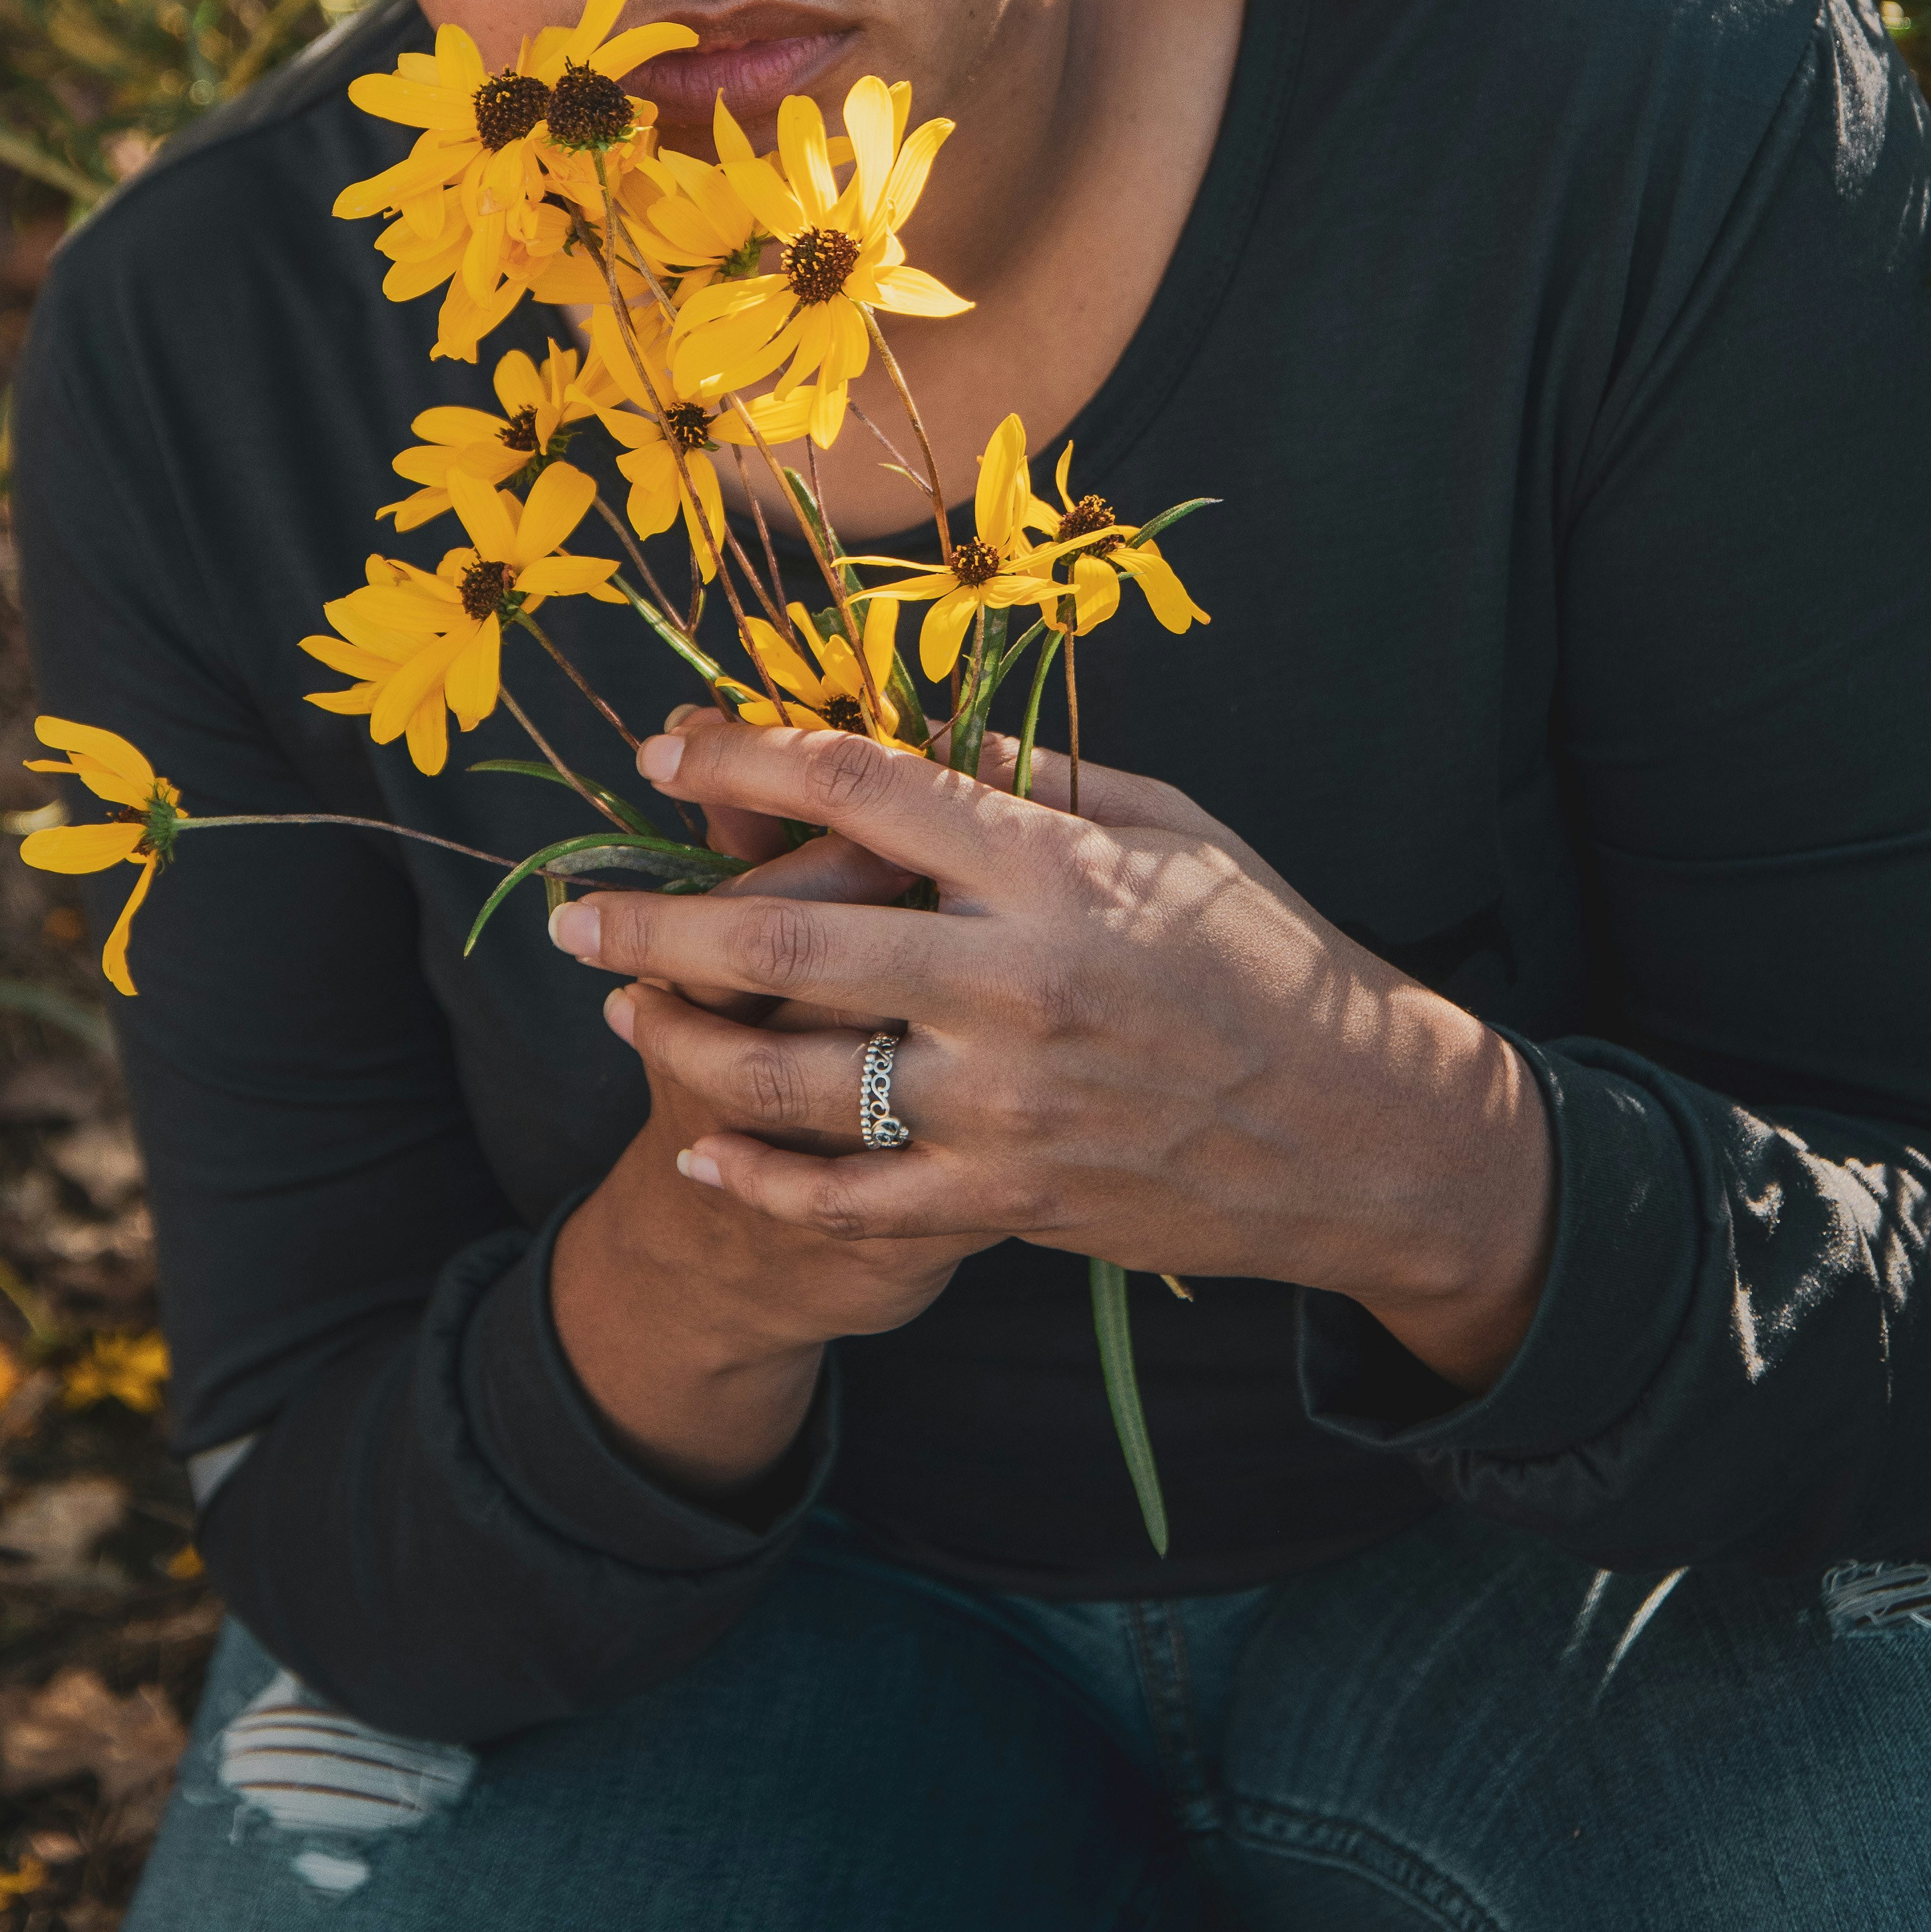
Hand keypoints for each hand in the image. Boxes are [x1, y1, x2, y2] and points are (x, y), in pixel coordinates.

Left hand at [550, 713, 1554, 1394]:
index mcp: (1049, 867)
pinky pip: (848, 1200)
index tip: (664, 748)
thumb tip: (915, 730)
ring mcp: (1004, 1103)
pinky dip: (758, 1178)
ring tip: (622, 1013)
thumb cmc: (1265, 957)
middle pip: (780, 933)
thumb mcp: (1172, 832)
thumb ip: (1036, 786)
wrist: (1364, 1131)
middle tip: (566, 913)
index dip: (742, 755)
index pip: (858, 785)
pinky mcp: (1009, 1201)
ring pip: (789, 1077)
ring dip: (680, 1044)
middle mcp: (1011, 980)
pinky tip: (698, 1146)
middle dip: (649, 920)